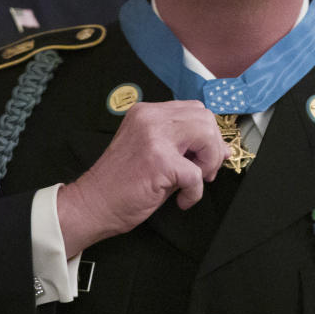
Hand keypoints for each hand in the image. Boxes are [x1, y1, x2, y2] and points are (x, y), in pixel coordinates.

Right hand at [56, 101, 227, 256]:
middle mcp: (150, 117)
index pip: (194, 109)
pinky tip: (181, 200)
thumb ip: (182, 145)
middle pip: (204, 116)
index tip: (207, 157)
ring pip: (206, 135)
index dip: (208, 133)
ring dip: (208, 162)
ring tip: (194, 181)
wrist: (93, 204)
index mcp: (146, 112)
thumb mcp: (152, 151)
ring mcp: (154, 137)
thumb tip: (221, 150)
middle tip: (203, 171)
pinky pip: (197, 174)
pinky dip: (195, 193)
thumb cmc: (121, 184)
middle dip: (213, 146)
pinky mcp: (159, 161)